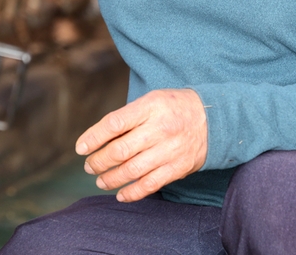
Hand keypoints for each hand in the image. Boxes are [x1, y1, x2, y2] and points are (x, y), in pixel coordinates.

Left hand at [76, 88, 207, 202]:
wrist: (215, 119)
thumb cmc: (174, 108)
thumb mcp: (151, 100)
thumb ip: (128, 117)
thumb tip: (99, 137)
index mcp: (149, 108)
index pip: (114, 123)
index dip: (93, 137)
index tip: (81, 148)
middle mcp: (159, 129)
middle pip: (120, 150)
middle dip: (99, 161)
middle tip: (88, 166)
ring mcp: (169, 150)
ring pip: (133, 170)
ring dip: (111, 178)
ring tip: (100, 180)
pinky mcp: (178, 168)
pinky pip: (151, 184)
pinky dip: (133, 192)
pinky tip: (121, 195)